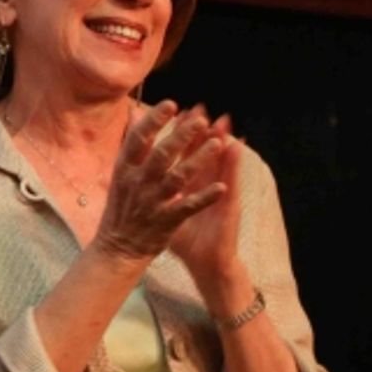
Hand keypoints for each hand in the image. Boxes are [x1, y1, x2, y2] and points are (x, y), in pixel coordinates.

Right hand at [94, 102, 228, 263]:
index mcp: (124, 169)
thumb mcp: (119, 173)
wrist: (117, 248)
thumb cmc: (121, 207)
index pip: (138, 139)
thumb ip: (131, 145)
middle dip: (181, 135)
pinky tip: (221, 187)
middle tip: (200, 119)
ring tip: (217, 144)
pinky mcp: (166, 221)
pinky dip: (204, 197)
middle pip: (161, 154)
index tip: (171, 104)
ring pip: (178, 177)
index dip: (154, 120)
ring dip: (199, 160)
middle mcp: (137, 183)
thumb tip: (135, 113)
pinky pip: (188, 207)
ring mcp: (152, 202)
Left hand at [168, 117, 243, 293]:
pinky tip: (236, 146)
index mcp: (187, 185)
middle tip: (198, 108)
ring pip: (219, 160)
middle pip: (201, 152)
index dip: (177, 134)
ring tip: (220, 119)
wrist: (209, 263)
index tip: (172, 111)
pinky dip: (233, 164)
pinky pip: (230, 181)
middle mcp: (204, 185)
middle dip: (199, 130)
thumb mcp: (164, 212)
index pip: (181, 154)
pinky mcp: (229, 205)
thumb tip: (135, 173)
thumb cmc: (184, 238)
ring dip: (218, 140)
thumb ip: (153, 190)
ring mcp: (219, 193)